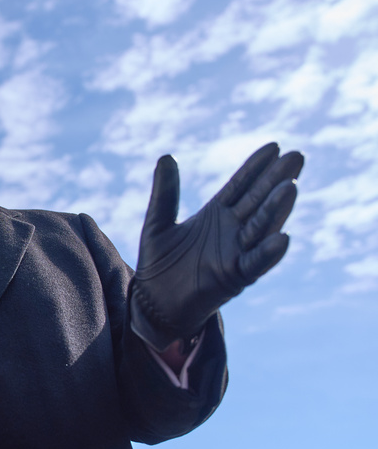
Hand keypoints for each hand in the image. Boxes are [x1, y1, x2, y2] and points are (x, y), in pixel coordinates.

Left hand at [130, 143, 302, 350]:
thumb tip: (167, 156)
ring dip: (276, 210)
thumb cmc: (158, 264)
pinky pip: (255, 264)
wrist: (151, 303)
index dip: (256, 167)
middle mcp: (231, 231)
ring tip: (291, 187)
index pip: (241, 186)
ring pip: (260, 228)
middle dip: (276, 180)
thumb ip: (165, 193)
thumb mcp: (157, 223)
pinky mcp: (233, 278)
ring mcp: (235, 253)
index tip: (274, 146)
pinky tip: (283, 237)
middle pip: (258, 201)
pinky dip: (268, 253)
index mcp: (216, 215)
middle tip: (297, 156)